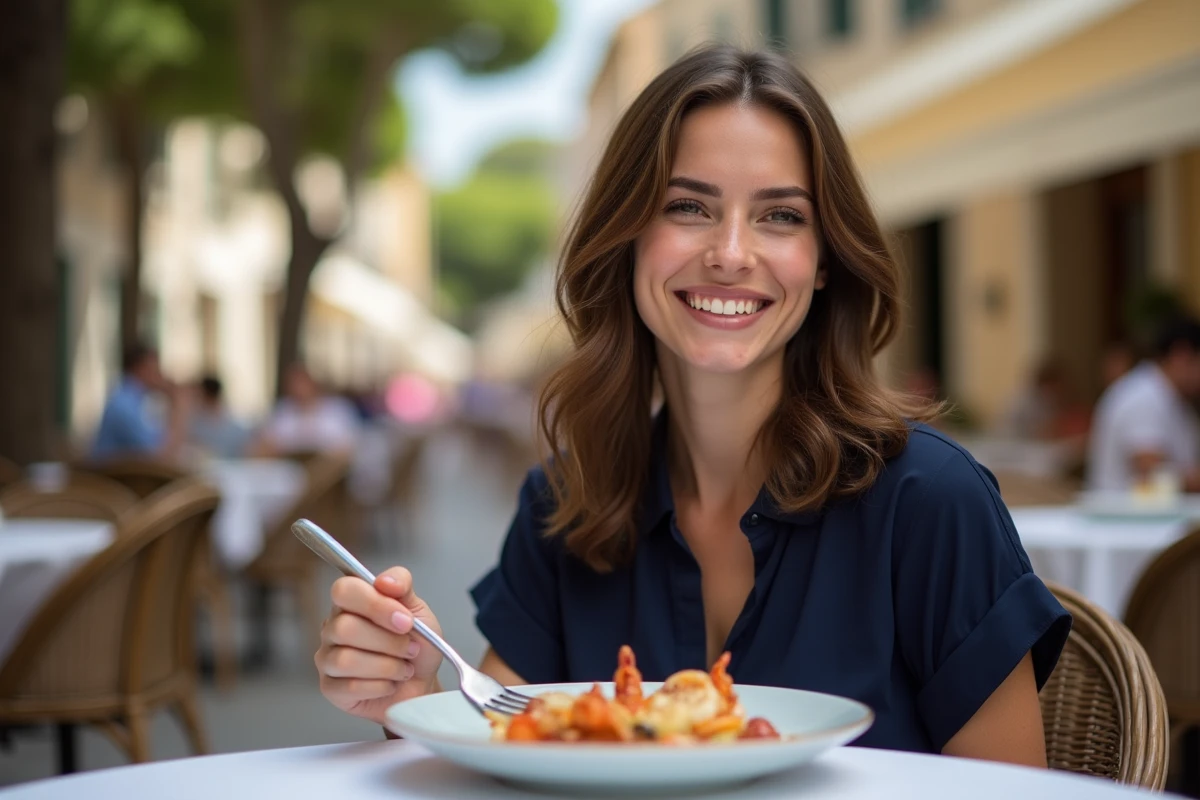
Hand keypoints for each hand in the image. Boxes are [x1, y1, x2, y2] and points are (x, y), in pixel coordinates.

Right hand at [316, 567, 443, 725]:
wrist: (422, 685)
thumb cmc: (418, 646)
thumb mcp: (419, 611)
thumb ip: (403, 586)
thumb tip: (384, 580)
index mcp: (352, 603)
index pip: (344, 590)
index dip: (375, 605)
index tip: (406, 621)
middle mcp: (333, 628)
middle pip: (344, 627)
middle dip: (388, 642)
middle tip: (411, 649)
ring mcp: (327, 659)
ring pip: (346, 659)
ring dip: (387, 666)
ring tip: (403, 669)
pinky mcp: (329, 688)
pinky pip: (349, 687)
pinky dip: (380, 686)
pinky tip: (390, 684)